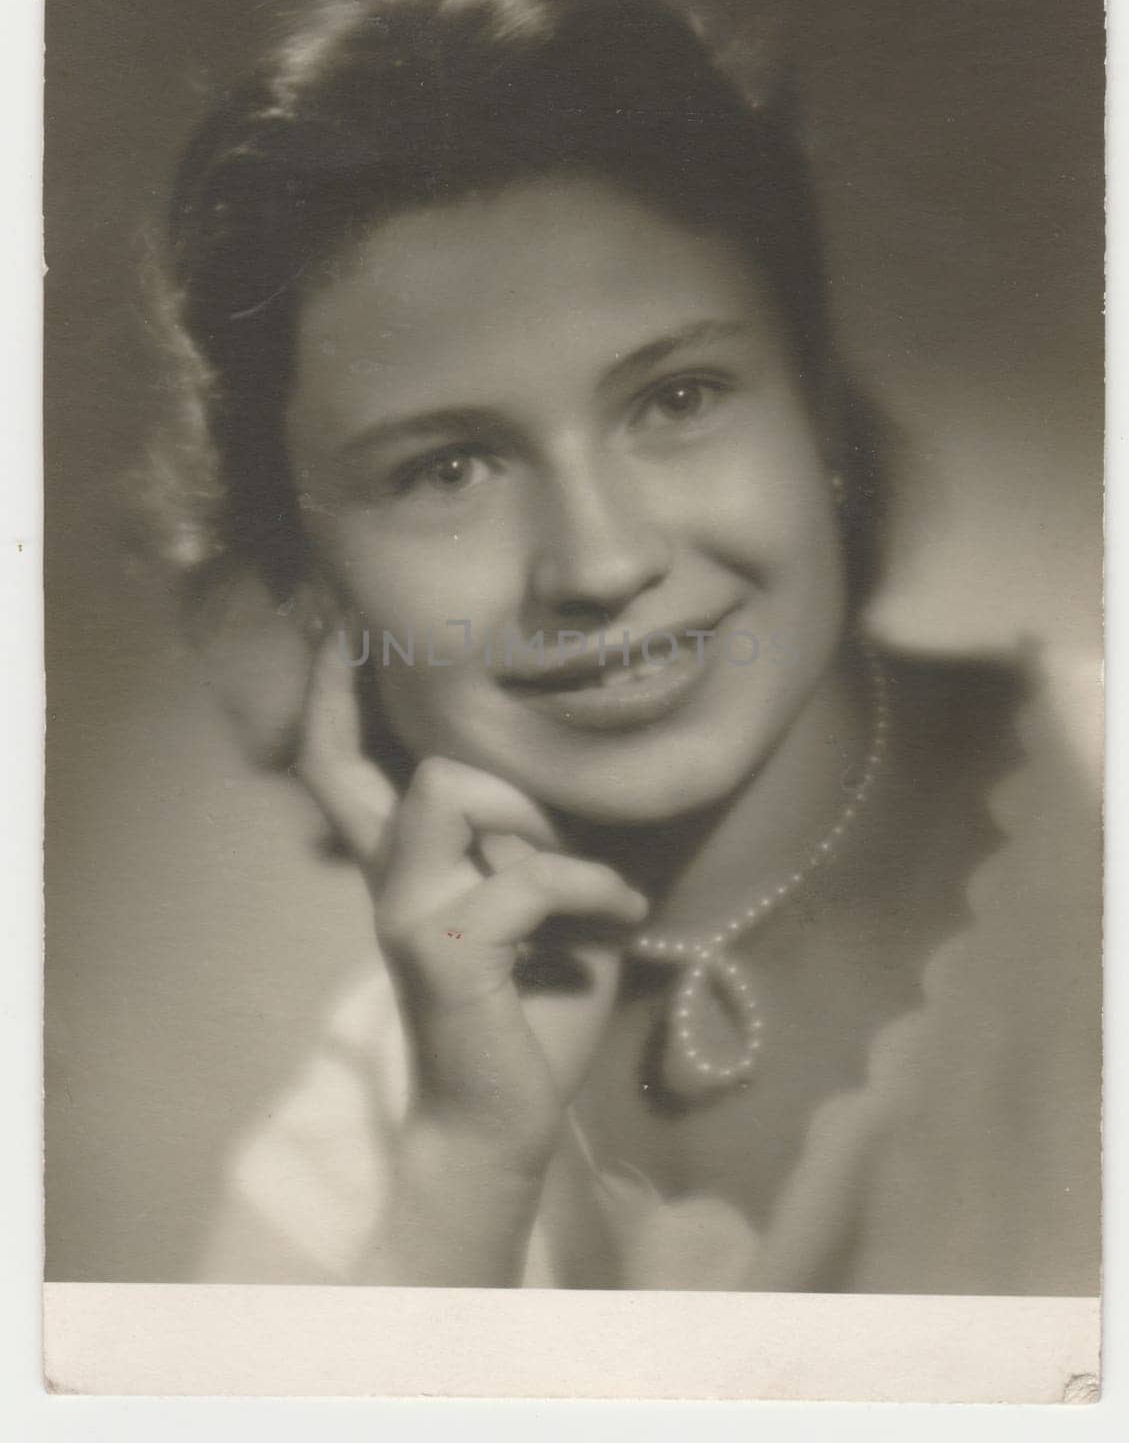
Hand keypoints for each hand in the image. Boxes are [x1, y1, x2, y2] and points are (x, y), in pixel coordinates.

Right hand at [292, 631, 647, 1171]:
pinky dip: (595, 891)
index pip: (337, 762)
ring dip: (537, 821)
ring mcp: (408, 912)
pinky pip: (528, 875)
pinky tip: (622, 919)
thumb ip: (537, 835)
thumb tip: (588, 766)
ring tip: (585, 877)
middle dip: (482, 757)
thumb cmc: (532, 1007)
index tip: (339, 618)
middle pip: (383, 757)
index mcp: (404, 862)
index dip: (328, 690)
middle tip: (552, 812)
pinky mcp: (446, 952)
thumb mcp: (541, 901)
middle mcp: (389, 879)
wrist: (505, 1120)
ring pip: (450, 789)